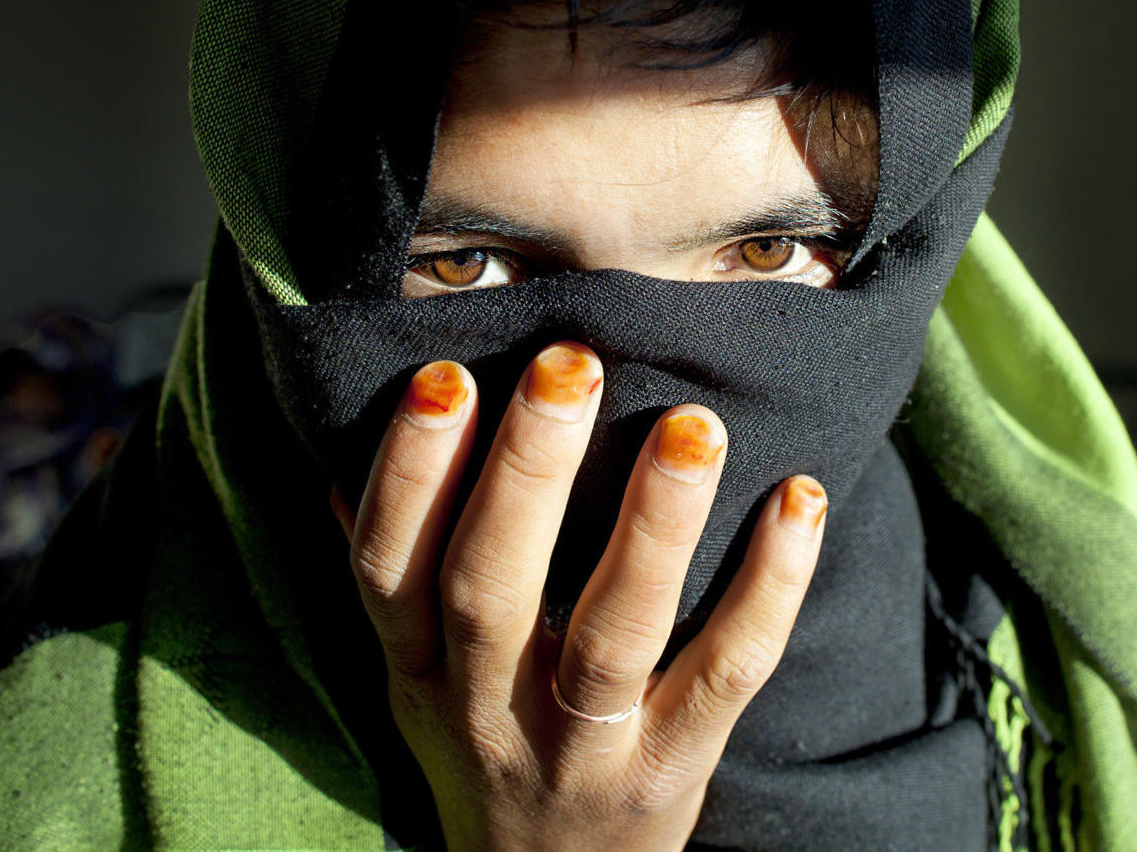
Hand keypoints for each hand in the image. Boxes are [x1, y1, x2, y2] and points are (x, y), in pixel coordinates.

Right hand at [329, 342, 828, 851]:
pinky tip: (797, 501)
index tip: (443, 375)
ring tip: (692, 427)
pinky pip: (726, 675)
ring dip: (653, 525)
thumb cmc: (488, 745)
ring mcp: (582, 753)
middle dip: (527, 473)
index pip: (388, 569)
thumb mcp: (414, 679)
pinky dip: (768, 588)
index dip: (408, 474)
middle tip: (568, 365)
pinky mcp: (673, 772)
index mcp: (415, 672)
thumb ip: (394, 574)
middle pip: (491, 591)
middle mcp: (486, 713)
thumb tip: (339, 449)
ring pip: (613, 636)